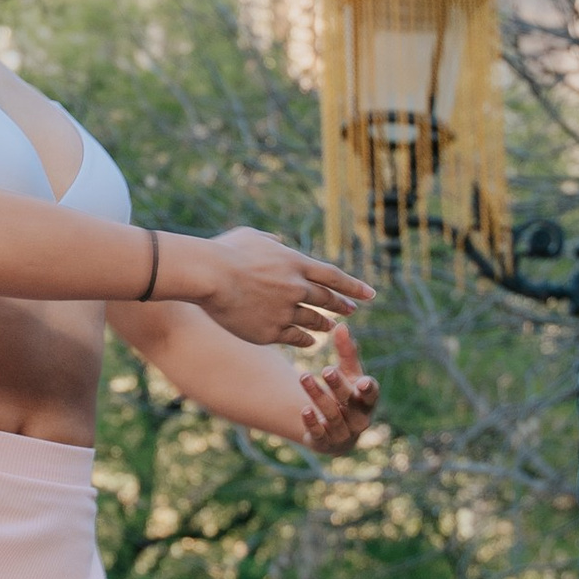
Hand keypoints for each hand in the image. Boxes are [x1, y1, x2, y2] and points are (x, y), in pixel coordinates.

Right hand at [178, 227, 375, 348]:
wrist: (209, 276)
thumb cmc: (225, 251)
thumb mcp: (251, 236)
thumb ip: (270, 241)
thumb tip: (279, 242)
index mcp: (296, 263)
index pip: (333, 277)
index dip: (353, 286)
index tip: (370, 294)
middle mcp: (297, 288)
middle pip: (327, 300)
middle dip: (342, 306)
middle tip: (351, 311)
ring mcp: (286, 311)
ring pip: (313, 321)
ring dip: (323, 325)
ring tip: (329, 327)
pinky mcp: (271, 331)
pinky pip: (295, 338)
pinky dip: (305, 340)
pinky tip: (309, 342)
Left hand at [298, 325, 379, 456]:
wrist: (336, 430)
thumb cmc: (347, 394)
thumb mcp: (349, 374)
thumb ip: (347, 352)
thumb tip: (341, 325)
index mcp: (368, 401)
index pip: (372, 394)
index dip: (369, 389)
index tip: (362, 383)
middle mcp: (359, 419)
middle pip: (350, 402)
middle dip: (338, 386)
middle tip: (327, 369)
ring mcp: (343, 433)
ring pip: (332, 416)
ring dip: (318, 396)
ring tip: (304, 376)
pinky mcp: (325, 443)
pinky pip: (320, 434)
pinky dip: (312, 423)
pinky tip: (304, 410)